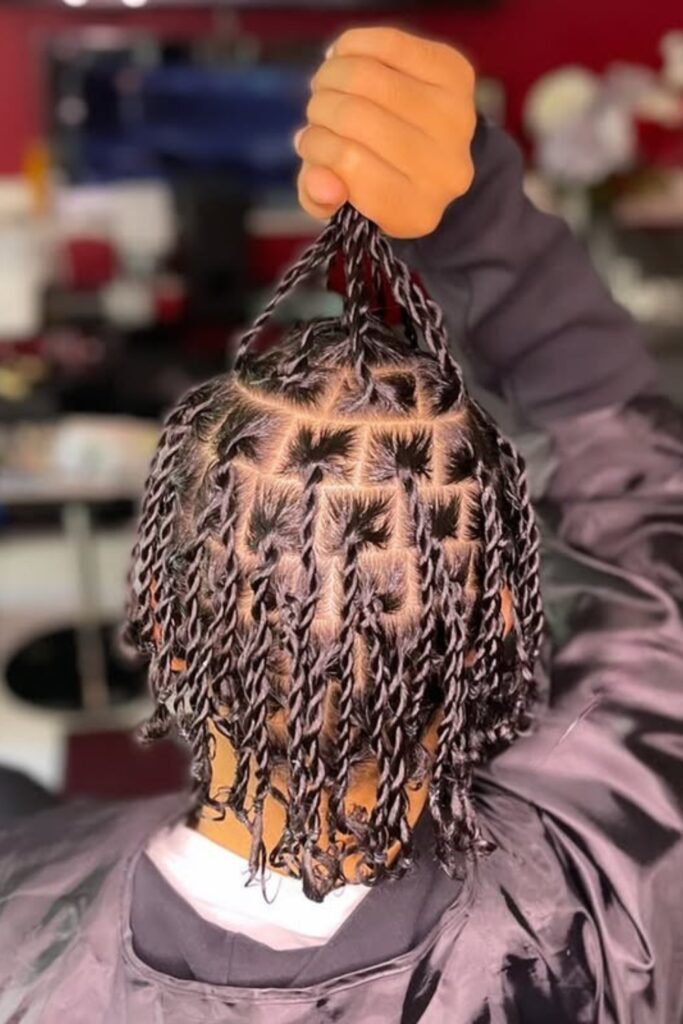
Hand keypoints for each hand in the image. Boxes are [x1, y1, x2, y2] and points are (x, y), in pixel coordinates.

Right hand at [295, 27, 476, 238]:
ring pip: (369, 78)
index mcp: (414, 212)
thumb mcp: (341, 202)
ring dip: (332, 74)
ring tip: (327, 84)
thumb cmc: (375, 178)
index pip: (350, 164)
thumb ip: (319, 199)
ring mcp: (456, 120)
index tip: (308, 141)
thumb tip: (322, 182)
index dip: (318, 145)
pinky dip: (354, 45)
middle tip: (317, 108)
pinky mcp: (456, 75)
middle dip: (321, 106)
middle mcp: (444, 170)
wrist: (430, 154)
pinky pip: (390, 44)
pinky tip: (344, 55)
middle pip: (356, 116)